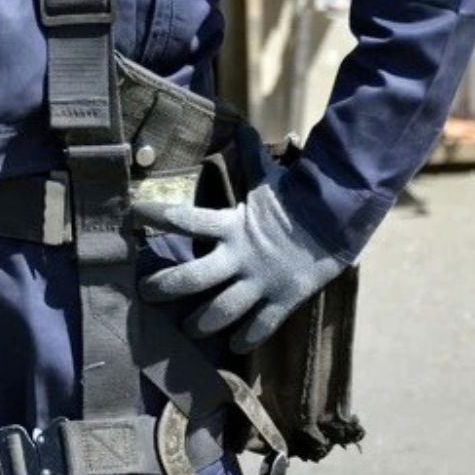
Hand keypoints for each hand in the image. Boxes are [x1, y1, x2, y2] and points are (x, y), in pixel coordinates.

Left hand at [134, 134, 346, 353]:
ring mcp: (260, 282)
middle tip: (145, 294)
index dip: (158, 215)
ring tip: (187, 331)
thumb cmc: (300, 199)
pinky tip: (235, 346)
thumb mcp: (272, 180)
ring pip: (219, 311)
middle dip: (164, 287)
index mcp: (232, 225)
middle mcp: (239, 256)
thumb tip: (245, 128)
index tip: (133, 213)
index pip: (186, 219)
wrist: (342, 219)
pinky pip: (258, 328)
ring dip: (199, 324)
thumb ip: (252, 159)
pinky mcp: (282, 300)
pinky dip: (245, 340)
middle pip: (191, 279)